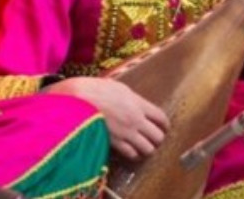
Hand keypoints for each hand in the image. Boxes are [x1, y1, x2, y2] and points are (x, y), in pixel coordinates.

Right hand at [45, 77, 169, 160]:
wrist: (79, 100)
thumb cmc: (97, 90)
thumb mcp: (120, 88)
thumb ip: (133, 99)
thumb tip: (138, 104)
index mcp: (139, 104)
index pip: (161, 118)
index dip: (165, 125)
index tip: (164, 128)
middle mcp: (136, 120)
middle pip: (158, 136)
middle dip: (158, 139)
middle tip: (154, 139)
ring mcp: (126, 133)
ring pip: (148, 149)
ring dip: (148, 149)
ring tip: (144, 148)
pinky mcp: (114, 143)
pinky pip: (131, 154)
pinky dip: (134, 155)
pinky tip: (132, 152)